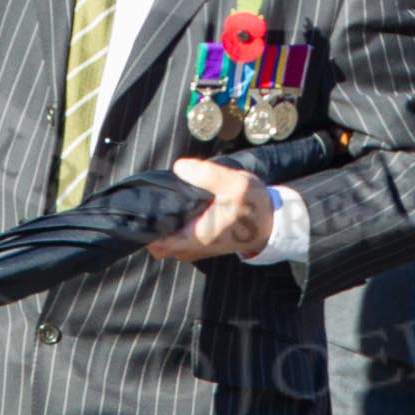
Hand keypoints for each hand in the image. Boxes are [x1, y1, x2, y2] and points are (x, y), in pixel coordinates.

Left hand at [145, 159, 272, 261]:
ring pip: (165, 241)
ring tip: (160, 199)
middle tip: (150, 198)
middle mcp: (192, 248)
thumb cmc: (254, 205)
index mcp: (195, 237)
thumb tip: (180, 167)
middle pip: (155, 242)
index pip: (155, 240)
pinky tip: (174, 205)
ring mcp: (196, 248)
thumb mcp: (236, 184)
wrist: (273, 223)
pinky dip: (170, 225)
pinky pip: (176, 238)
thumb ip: (206, 174)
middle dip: (149, 224)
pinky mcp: (201, 242)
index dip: (145, 225)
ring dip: (160, 225)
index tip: (141, 205)